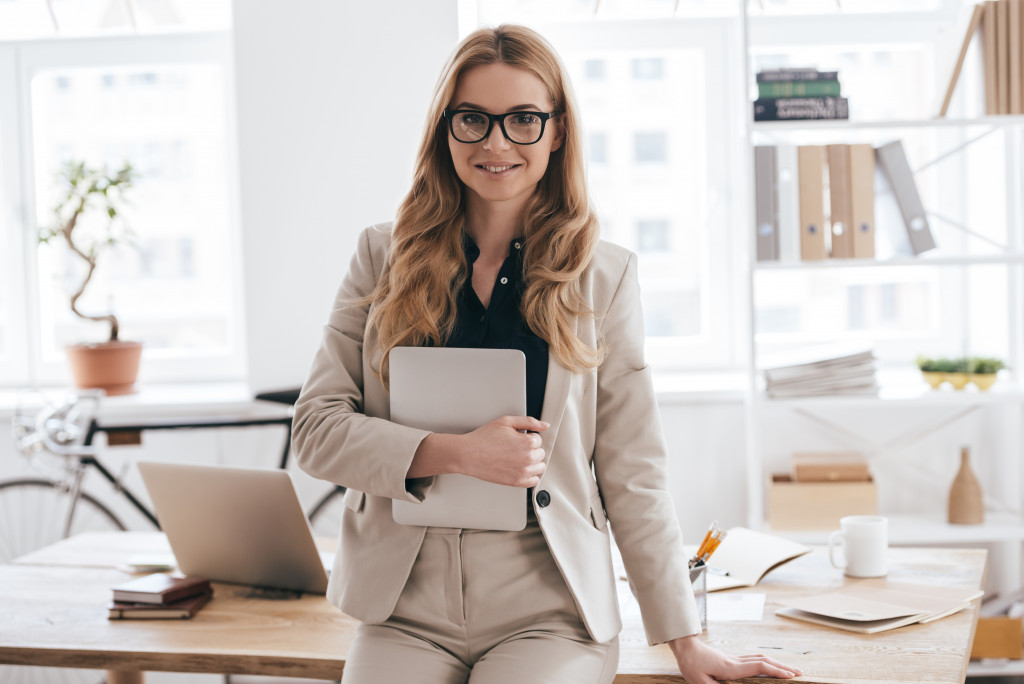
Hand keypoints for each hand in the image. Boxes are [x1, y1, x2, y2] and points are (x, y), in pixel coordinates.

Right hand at [457, 415, 548, 487]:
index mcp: (528, 442)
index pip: (538, 439)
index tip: (516, 439)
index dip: (527, 437)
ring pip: (540, 467)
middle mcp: (528, 458)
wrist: (468, 454)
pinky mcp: (517, 482)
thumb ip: (529, 422)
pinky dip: (530, 475)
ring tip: (517, 458)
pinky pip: (534, 481)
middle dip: (530, 449)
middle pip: (540, 453)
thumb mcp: (506, 421)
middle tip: (515, 448)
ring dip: (532, 462)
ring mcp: (523, 471)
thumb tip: (545, 425)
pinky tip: (520, 469)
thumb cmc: (484, 438)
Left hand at [668, 635, 801, 682]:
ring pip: (761, 658)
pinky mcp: (732, 658)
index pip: (758, 667)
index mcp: (731, 668)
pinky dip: (767, 662)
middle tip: (800, 673)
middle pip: (764, 661)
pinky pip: (754, 659)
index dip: (775, 670)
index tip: (790, 675)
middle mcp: (736, 661)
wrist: (685, 647)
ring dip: (777, 663)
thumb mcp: (698, 682)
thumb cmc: (691, 665)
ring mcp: (735, 658)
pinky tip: (771, 665)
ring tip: (790, 669)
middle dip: (783, 666)